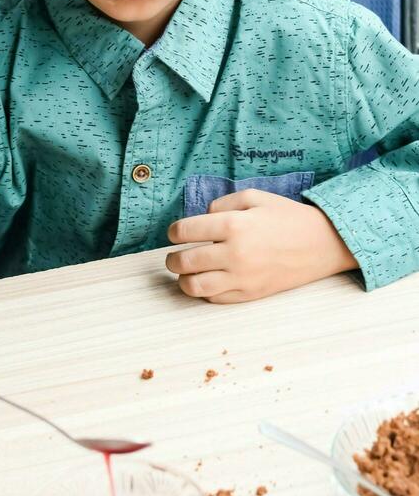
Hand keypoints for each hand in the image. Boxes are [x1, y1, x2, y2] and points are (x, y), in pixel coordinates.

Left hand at [166, 189, 357, 303]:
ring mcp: (242, 277)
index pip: (185, 231)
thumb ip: (222, 203)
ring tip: (185, 274)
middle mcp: (234, 254)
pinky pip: (214, 299)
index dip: (173, 232)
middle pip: (184, 262)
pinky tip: (207, 282)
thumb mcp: (255, 197)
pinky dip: (204, 292)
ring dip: (183, 280)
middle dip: (172, 260)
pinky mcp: (250, 294)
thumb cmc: (287, 217)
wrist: (322, 244)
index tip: (174, 234)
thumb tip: (202, 218)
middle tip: (174, 257)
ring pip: (194, 286)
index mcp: (233, 225)